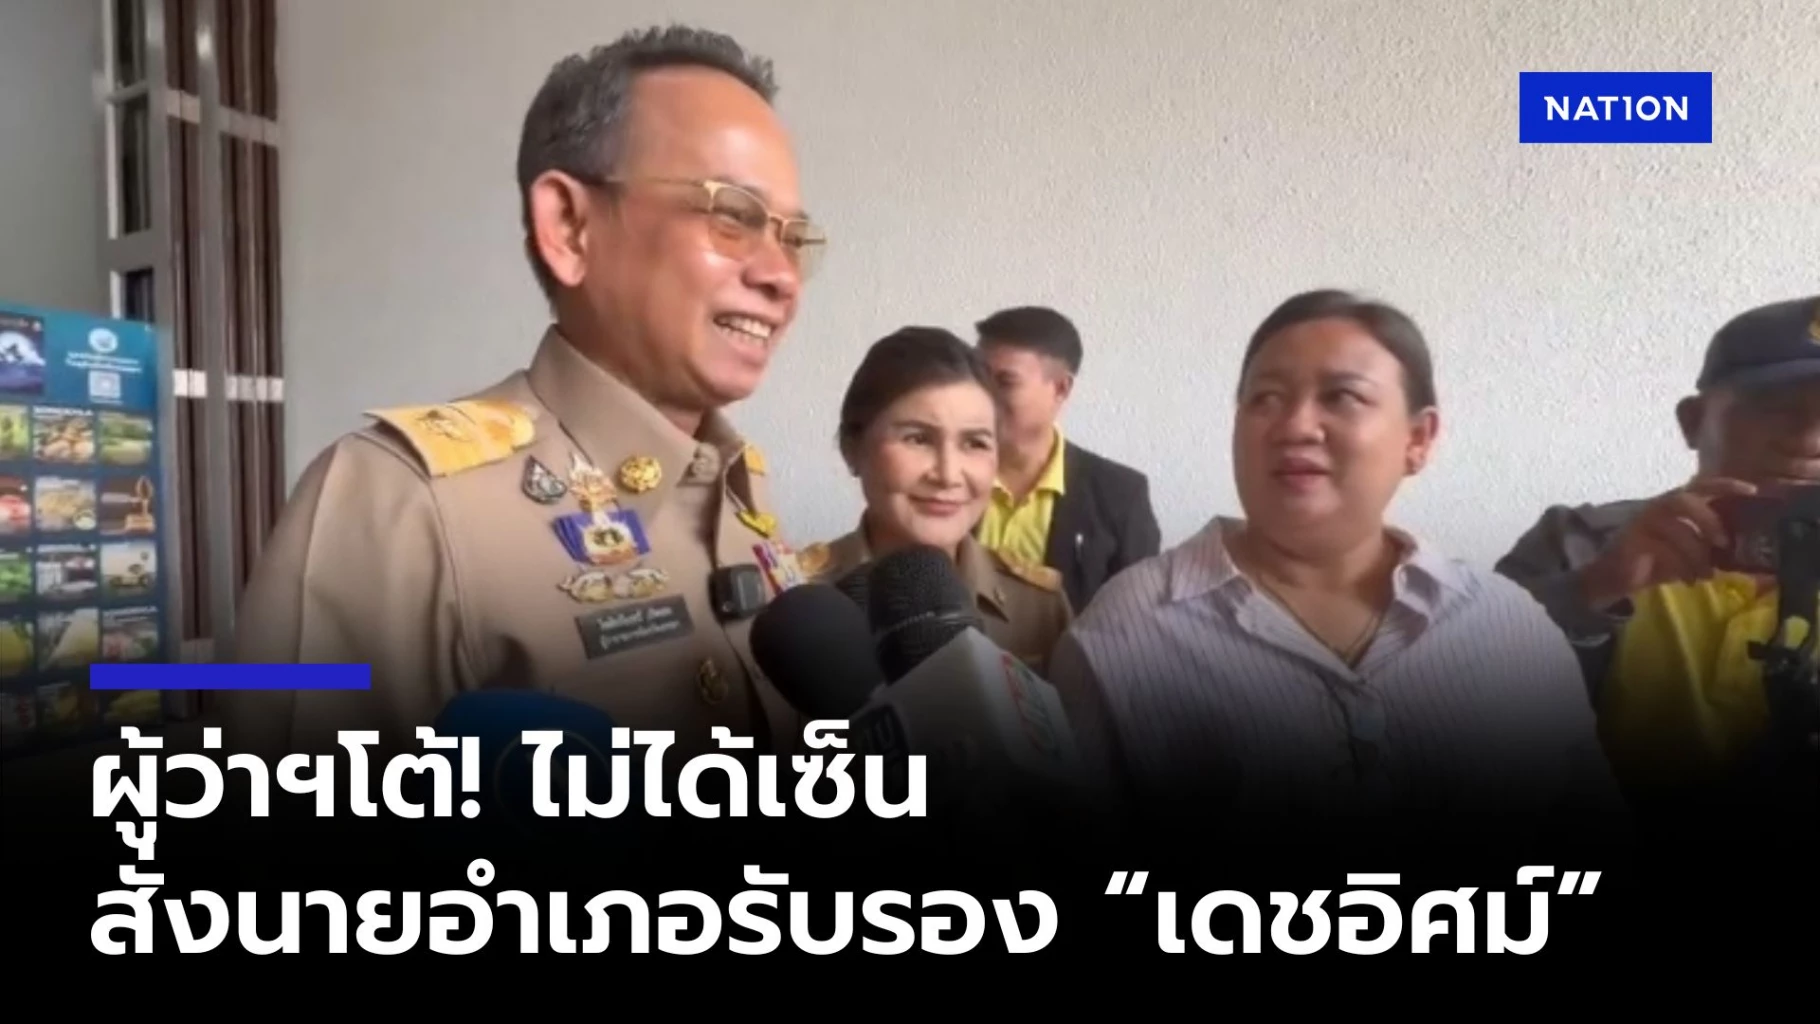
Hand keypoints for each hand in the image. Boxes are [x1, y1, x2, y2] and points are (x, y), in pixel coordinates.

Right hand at [1579, 477, 1758, 609]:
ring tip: (1706, 575)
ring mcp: (1641, 523)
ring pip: (1674, 528)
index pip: (1700, 486)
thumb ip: (1709, 546)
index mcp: (1673, 506)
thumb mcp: (1688, 552)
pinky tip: (1689, 581)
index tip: (1752, 491)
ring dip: (1695, 552)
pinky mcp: (1631, 542)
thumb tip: (1745, 553)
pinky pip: (1661, 549)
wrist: (1613, 578)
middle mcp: (1656, 508)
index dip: (1726, 485)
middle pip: (1683, 500)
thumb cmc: (1653, 561)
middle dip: (1707, 519)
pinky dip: (1680, 566)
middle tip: (1723, 543)